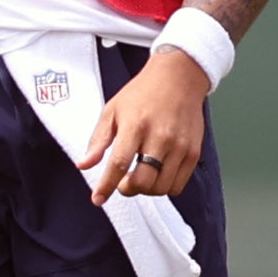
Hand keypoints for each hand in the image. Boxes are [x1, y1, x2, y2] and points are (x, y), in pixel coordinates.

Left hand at [81, 51, 210, 205]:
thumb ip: (98, 140)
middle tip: (123, 183)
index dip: (106, 186)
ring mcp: (179, 146)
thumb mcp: (112, 110)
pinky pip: (178, 184)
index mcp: (135, 125)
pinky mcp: (193, 152)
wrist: (179, 78)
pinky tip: (157, 173)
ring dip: (146, 189)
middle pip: (143, 181)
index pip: (119, 164)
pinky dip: (164, 186)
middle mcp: (160, 137)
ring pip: (161, 187)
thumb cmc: (143, 93)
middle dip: (128, 189)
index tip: (98, 199)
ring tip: (140, 175)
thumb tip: (84, 165)